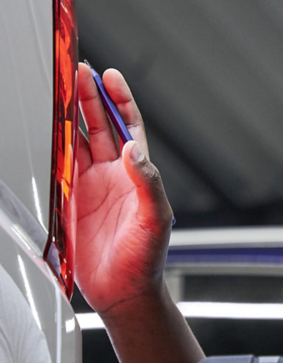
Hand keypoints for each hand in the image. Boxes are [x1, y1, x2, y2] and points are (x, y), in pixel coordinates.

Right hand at [75, 65, 172, 316]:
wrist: (124, 292)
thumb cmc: (146, 260)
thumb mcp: (156, 219)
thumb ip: (149, 184)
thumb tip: (137, 151)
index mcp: (138, 174)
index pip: (130, 127)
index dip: (120, 101)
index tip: (110, 76)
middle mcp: (114, 175)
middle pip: (100, 125)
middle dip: (89, 97)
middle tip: (77, 70)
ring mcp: (90, 187)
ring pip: (78, 140)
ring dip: (69, 115)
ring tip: (59, 88)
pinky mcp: (69, 201)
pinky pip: (59, 165)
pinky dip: (52, 145)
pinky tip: (45, 127)